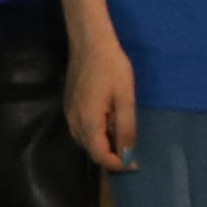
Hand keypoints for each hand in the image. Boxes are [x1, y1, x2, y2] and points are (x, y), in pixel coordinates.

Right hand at [65, 30, 139, 172]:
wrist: (90, 43)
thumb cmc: (112, 68)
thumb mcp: (125, 98)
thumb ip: (126, 129)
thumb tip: (127, 155)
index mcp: (88, 122)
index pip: (100, 156)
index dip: (118, 164)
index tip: (136, 163)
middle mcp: (74, 123)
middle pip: (92, 151)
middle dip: (112, 156)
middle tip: (133, 148)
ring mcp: (69, 115)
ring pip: (86, 142)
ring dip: (105, 145)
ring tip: (124, 136)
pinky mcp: (70, 107)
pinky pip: (83, 130)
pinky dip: (97, 135)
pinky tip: (110, 124)